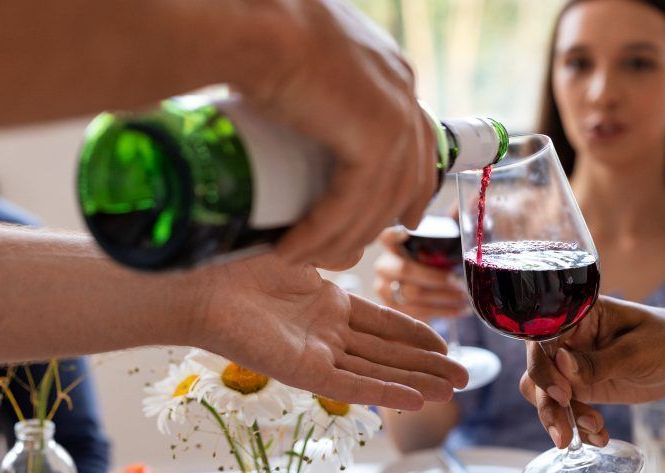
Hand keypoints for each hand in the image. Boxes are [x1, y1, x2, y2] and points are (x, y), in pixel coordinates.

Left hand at [189, 252, 466, 409]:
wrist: (195, 279)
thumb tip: (362, 230)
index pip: (382, 324)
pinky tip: (416, 400)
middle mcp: (323, 334)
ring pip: (375, 372)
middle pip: (386, 354)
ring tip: (453, 391)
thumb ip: (333, 252)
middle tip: (465, 378)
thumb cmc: (236, 260)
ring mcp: (313, 354)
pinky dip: (383, 392)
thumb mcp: (300, 250)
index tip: (446, 345)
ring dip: (416, 382)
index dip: (415, 335)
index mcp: (325, 305)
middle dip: (427, 366)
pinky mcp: (299, 370)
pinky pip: (349, 385)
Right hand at [250, 0, 434, 268]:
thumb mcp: (299, 56)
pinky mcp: (375, 141)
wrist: (249, 24)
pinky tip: (296, 249)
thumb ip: (311, 79)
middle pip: (408, 174)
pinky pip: (352, 205)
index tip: (401, 217)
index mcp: (390, 71)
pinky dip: (322, 233)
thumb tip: (290, 101)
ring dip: (339, 237)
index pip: (415, 137)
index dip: (410, 183)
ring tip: (305, 255)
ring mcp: (394, 117)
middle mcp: (402, 92)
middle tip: (358, 250)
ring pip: (377, 200)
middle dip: (388, 219)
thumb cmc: (255, 29)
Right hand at [373, 227, 469, 321]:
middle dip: (435, 277)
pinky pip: (417, 313)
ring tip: (465, 297)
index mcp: (392, 243)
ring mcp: (384, 288)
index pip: (386, 236)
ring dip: (443, 297)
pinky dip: (443, 311)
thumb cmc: (436, 257)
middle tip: (459, 281)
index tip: (407, 233)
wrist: (430, 287)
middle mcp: (384, 265)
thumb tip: (477, 200)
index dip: (393, 234)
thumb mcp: (444, 238)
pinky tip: (461, 309)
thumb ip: (455, 220)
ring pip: (412, 294)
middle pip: (405, 270)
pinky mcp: (393, 309)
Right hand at [519, 298, 664, 444]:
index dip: (544, 366)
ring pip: (544, 393)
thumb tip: (561, 364)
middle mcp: (567, 338)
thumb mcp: (639, 351)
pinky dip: (577, 426)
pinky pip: (565, 409)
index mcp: (578, 315)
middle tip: (566, 431)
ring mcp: (571, 365)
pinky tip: (599, 436)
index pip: (543, 337)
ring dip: (560, 418)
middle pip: (538, 370)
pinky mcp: (580, 387)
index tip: (563, 393)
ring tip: (593, 431)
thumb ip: (600, 361)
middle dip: (549, 403)